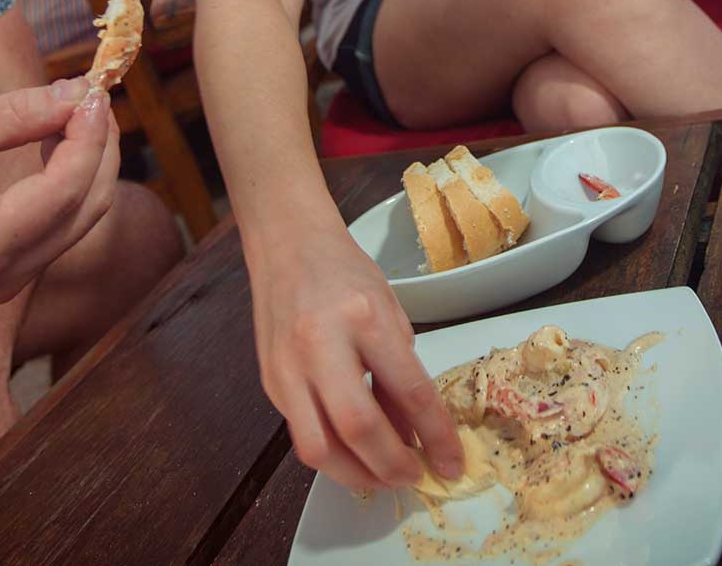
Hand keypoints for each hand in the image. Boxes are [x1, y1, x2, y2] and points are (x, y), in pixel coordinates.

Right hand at [0, 78, 119, 301]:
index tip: (92, 92)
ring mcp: (16, 282)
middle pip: (87, 205)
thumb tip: (78, 93)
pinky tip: (62, 141)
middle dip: (99, 145)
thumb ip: (14, 115)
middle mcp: (6, 277)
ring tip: (77, 111)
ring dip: (91, 159)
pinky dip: (75, 177)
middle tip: (92, 95)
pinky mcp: (22, 272)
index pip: (63, 191)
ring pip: (85, 214)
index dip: (88, 138)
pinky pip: (69, 221)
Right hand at [245, 220, 463, 491]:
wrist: (287, 243)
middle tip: (415, 477)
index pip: (409, 391)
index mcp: (364, 318)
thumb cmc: (344, 272)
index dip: (436, 437)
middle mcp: (320, 344)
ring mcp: (287, 367)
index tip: (452, 464)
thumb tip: (413, 436)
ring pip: (318, 448)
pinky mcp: (269, 383)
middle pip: (357, 428)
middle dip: (392, 466)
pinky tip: (353, 456)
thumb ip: (401, 375)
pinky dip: (331, 455)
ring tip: (383, 478)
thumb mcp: (390, 313)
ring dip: (356, 475)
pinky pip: (300, 435)